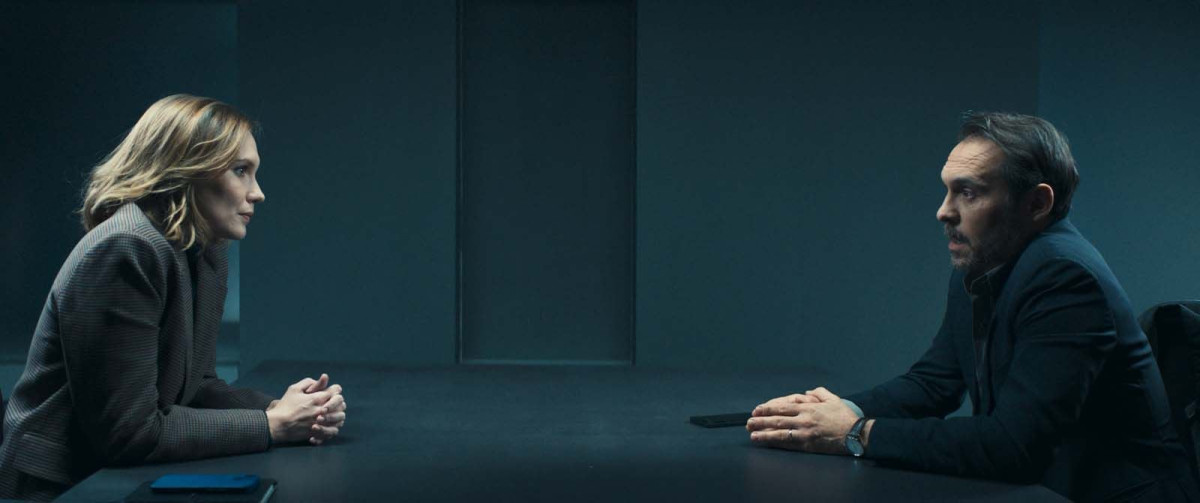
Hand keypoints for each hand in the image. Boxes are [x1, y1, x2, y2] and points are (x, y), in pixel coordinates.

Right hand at [267, 375, 345, 444]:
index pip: (337, 391)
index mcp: (317, 398)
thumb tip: (322, 379)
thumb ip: (309, 382)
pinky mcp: (318, 433)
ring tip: (332, 414)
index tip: (331, 391)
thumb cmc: (285, 406)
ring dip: (338, 415)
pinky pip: (333, 431)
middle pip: (342, 405)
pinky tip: (328, 424)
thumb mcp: (294, 389)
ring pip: (340, 419)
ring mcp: (321, 423)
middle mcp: (321, 410)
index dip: (335, 390)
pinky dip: (333, 427)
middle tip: (333, 402)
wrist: (277, 425)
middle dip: (339, 402)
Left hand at [746, 387, 860, 454]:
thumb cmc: (846, 417)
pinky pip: (788, 443)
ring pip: (779, 432)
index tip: (757, 410)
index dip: (768, 408)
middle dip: (761, 420)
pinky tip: (766, 443)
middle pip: (777, 419)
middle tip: (748, 422)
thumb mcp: (834, 399)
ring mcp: (805, 432)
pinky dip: (775, 442)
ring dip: (763, 433)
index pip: (783, 407)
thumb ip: (820, 393)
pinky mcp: (808, 445)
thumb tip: (808, 392)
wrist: (857, 434)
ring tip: (751, 434)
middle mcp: (804, 419)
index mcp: (809, 408)